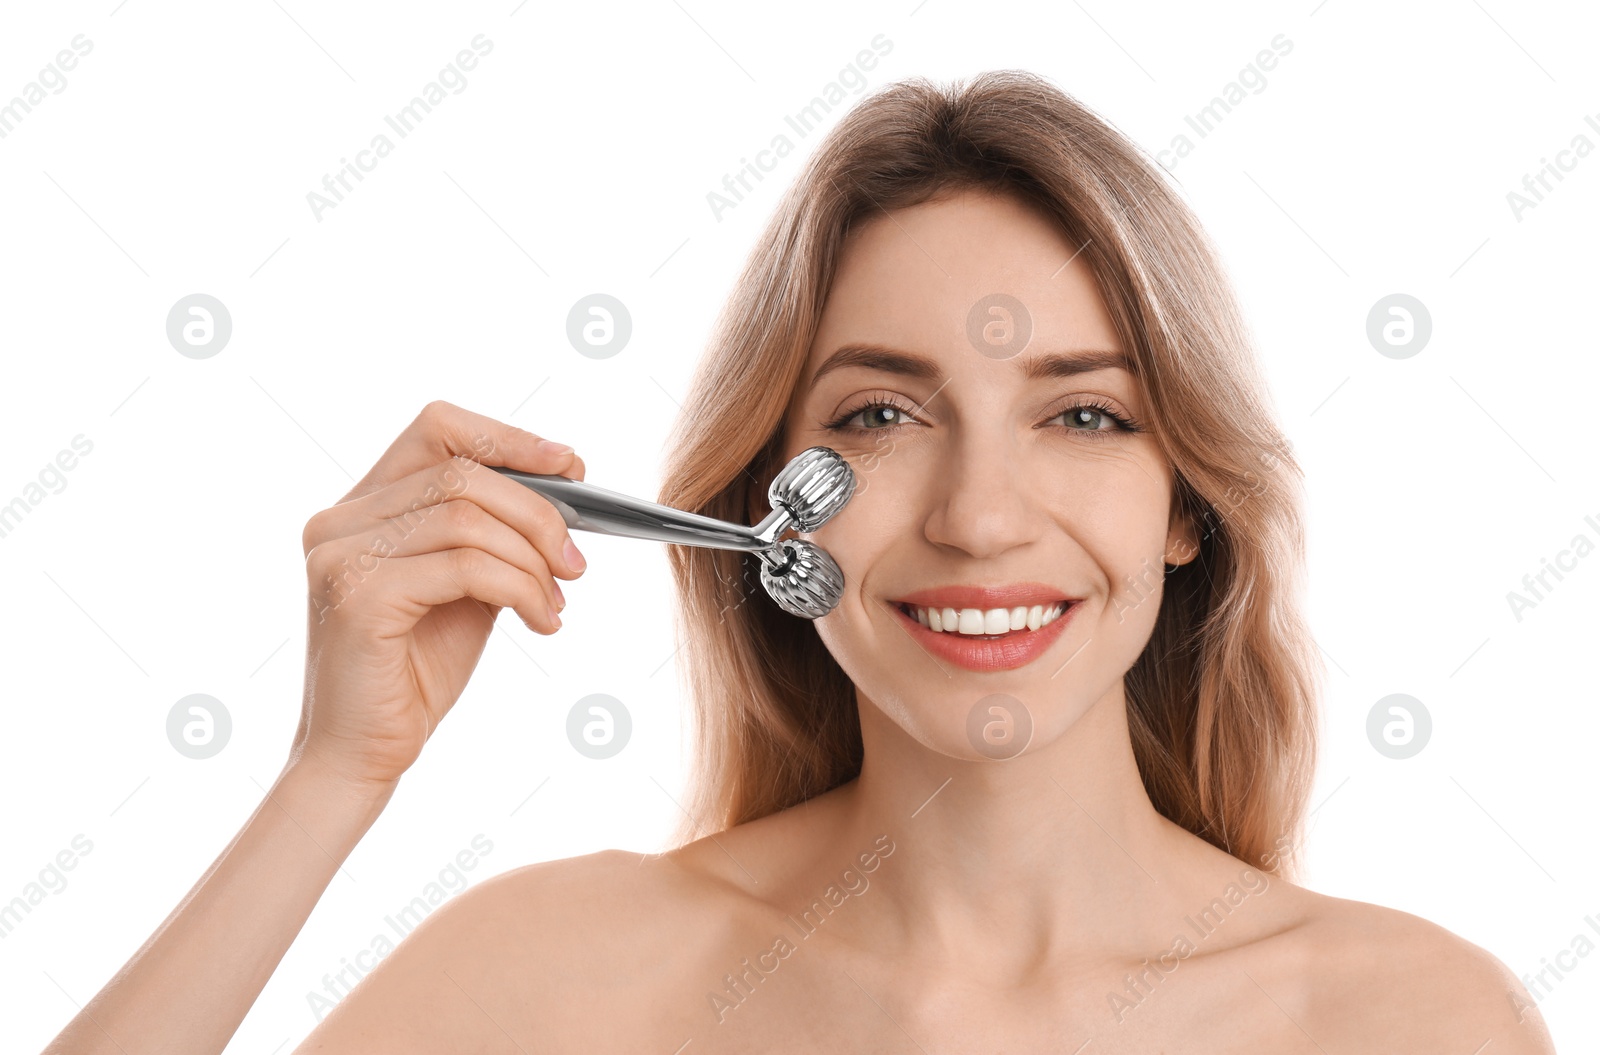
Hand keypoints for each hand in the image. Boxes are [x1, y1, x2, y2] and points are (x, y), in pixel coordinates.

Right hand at [291, 400, 587, 789]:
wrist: (361, 756)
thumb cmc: (414, 672)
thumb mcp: (464, 587)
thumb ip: (491, 534)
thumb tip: (563, 487)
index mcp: (360, 507)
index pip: (437, 429)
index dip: (508, 438)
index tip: (571, 463)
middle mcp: (338, 521)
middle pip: (462, 474)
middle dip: (537, 513)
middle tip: (575, 562)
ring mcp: (340, 556)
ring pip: (468, 518)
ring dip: (532, 560)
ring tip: (556, 602)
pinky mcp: (358, 597)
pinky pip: (466, 567)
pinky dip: (521, 590)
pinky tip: (541, 622)